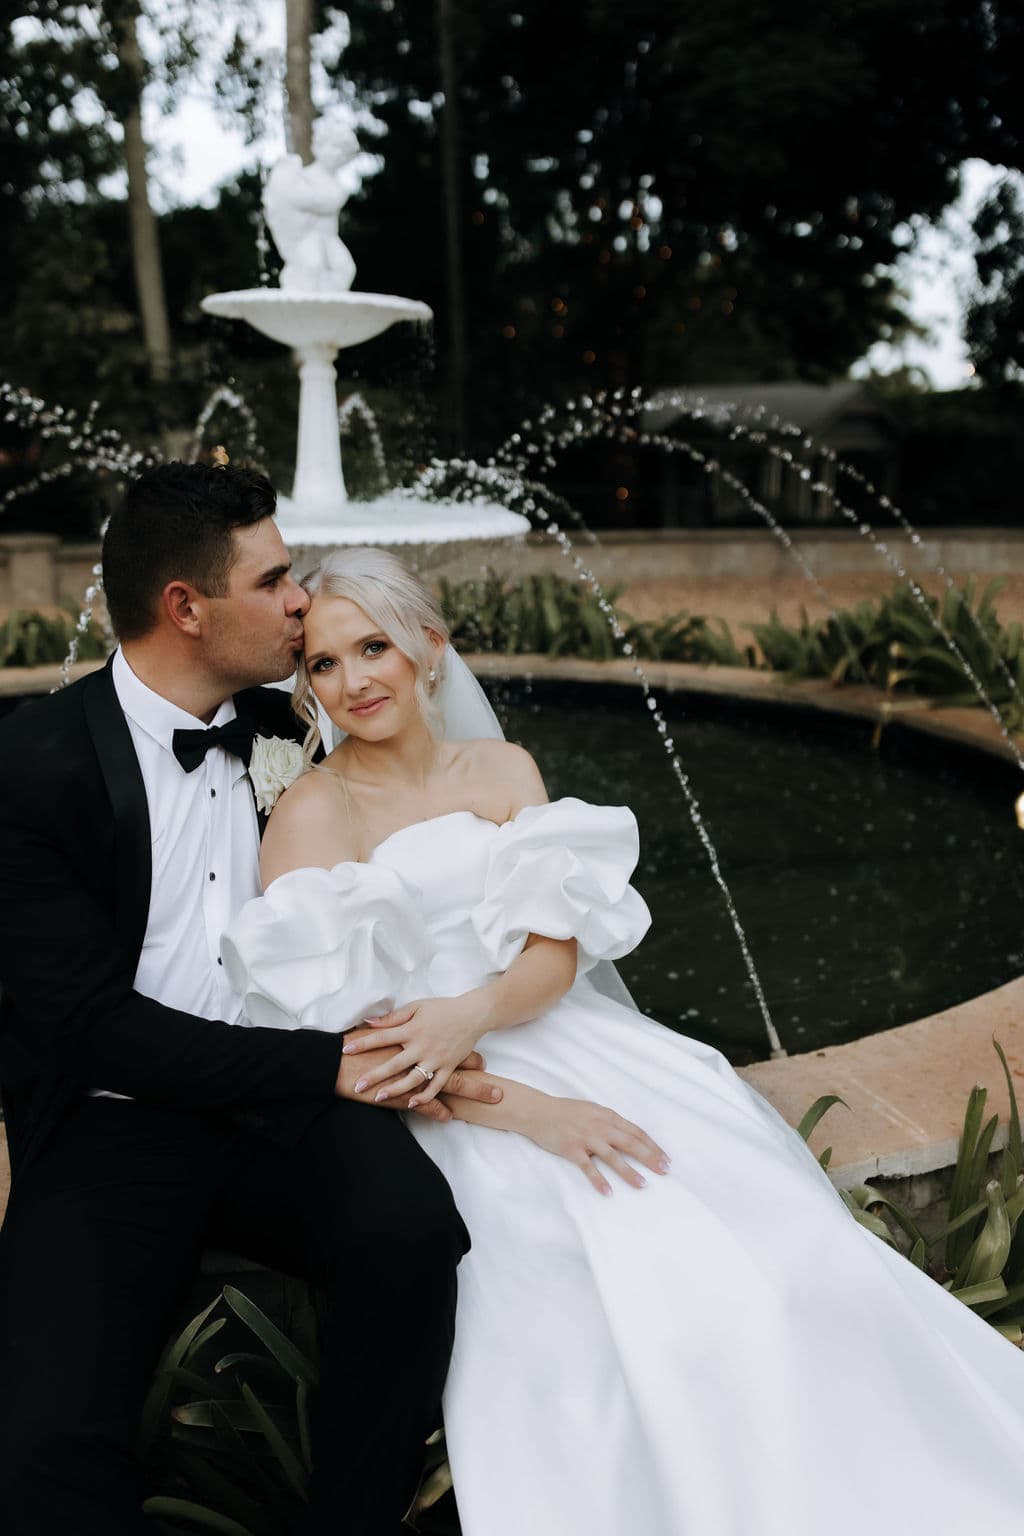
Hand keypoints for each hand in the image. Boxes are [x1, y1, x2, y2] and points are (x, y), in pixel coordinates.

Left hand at [341, 995, 487, 1106]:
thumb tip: (370, 1022)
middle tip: (357, 1086)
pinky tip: (411, 1102)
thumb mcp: (416, 1007)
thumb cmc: (443, 1008)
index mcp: (412, 1029)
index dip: (363, 1044)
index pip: (382, 1037)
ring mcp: (436, 1058)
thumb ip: (393, 1017)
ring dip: (395, 1089)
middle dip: (374, 1076)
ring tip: (379, 1097)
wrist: (474, 1014)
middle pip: (393, 1064)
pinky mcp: (448, 1067)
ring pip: (412, 1078)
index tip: (345, 1050)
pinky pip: (436, 1085)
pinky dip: (424, 1095)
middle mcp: (422, 1046)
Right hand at [519, 1096, 670, 1195]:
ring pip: (613, 1156)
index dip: (653, 1145)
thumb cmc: (566, 1112)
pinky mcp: (572, 1149)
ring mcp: (586, 1138)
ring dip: (629, 1172)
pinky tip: (608, 1192)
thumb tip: (629, 1136)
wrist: (539, 1111)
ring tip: (642, 1185)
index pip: (636, 1132)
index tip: (665, 1158)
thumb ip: (610, 1122)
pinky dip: (599, 1180)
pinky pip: (588, 1167)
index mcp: (608, 1116)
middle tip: (664, 1171)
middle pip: (630, 1143)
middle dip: (650, 1158)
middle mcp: (600, 1126)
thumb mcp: (593, 1111)